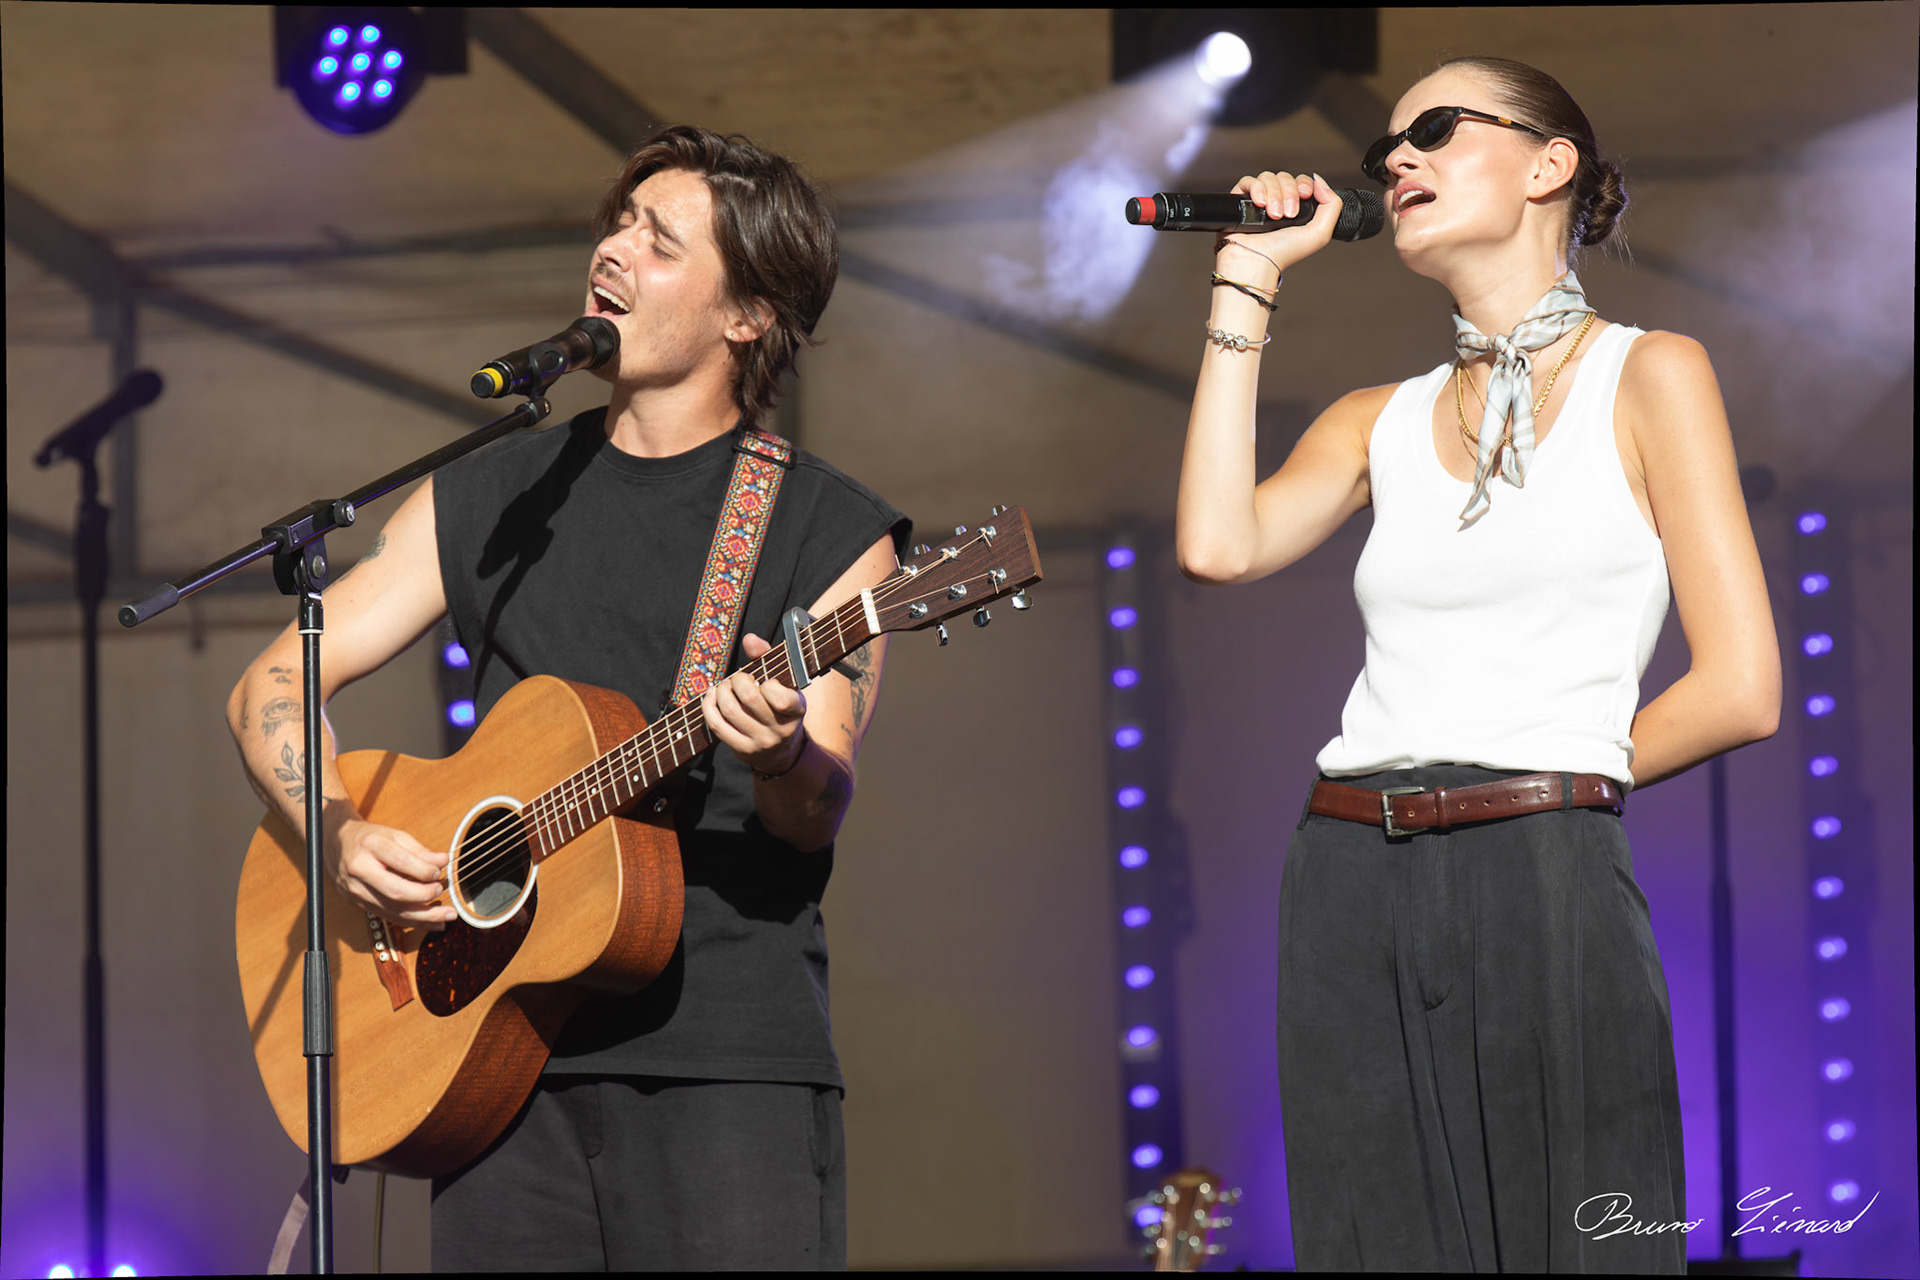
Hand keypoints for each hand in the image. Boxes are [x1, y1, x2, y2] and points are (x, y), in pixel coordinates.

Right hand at [324, 802, 456, 927]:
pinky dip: (412, 921)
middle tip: (441, 890)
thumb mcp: (394, 835)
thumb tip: (442, 862)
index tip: (439, 872)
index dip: (423, 870)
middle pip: (395, 891)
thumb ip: (419, 850)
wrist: (336, 844)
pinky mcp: (358, 904)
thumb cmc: (368, 838)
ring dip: (424, 917)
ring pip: (393, 910)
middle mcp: (360, 870)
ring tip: (446, 916)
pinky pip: (389, 916)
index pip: (399, 861)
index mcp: (370, 847)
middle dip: (424, 896)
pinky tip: (431, 922)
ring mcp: (357, 890)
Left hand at [703, 633, 808, 775]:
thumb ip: (767, 658)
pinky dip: (709, 706)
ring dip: (722, 691)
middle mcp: (781, 730)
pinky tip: (712, 696)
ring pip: (730, 710)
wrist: (781, 751)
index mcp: (797, 711)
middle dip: (737, 680)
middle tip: (738, 678)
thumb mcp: (784, 683)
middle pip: (749, 698)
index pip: (781, 698)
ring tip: (725, 686)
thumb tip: (749, 639)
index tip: (765, 682)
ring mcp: (761, 742)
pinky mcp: (742, 750)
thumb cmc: (779, 707)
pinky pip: (716, 725)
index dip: (768, 684)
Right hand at [1219, 170, 1342, 276]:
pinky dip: (1256, 189)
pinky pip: (1249, 181)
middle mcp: (1277, 202)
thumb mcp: (1320, 233)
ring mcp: (1259, 200)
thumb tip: (1320, 181)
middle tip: (1287, 214)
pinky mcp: (1240, 200)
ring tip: (1272, 215)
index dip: (1304, 184)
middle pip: (1285, 177)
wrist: (1257, 260)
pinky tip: (1259, 204)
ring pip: (1268, 177)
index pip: (1301, 181)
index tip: (1304, 196)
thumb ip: (1332, 205)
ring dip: (1273, 194)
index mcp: (1296, 208)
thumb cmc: (1283, 253)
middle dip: (1289, 193)